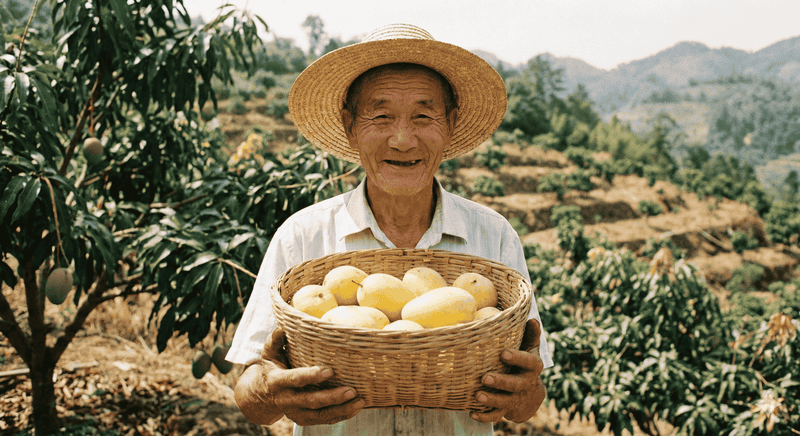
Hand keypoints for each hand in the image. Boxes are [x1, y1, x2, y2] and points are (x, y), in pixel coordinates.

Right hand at [234, 328, 364, 425]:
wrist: (262, 396)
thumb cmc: (272, 368)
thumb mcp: (269, 354)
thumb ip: (275, 341)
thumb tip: (283, 328)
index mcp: (278, 382)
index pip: (295, 379)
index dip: (311, 376)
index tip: (330, 371)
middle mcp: (287, 400)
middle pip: (310, 401)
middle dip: (332, 398)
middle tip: (352, 390)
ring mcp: (296, 412)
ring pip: (319, 415)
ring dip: (341, 410)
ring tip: (360, 401)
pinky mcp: (304, 419)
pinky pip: (324, 420)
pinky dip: (341, 416)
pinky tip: (356, 408)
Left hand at [470, 318, 545, 423]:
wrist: (530, 395)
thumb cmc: (524, 364)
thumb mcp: (530, 349)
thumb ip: (530, 335)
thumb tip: (532, 318)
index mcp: (532, 367)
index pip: (529, 363)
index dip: (517, 358)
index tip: (503, 353)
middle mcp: (525, 384)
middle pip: (516, 385)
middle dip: (501, 382)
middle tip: (485, 377)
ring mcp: (515, 398)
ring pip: (505, 402)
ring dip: (491, 400)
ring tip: (477, 395)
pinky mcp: (506, 410)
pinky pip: (496, 416)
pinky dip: (484, 416)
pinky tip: (472, 412)